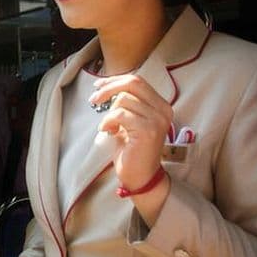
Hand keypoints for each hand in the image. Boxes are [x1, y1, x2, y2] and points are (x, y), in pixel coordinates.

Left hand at [90, 75, 171, 223]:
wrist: (140, 176)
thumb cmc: (132, 150)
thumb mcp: (129, 121)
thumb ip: (126, 104)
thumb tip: (107, 86)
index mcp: (160, 105)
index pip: (137, 81)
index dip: (115, 80)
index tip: (98, 85)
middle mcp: (163, 110)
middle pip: (132, 84)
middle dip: (108, 88)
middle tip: (94, 99)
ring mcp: (157, 119)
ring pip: (123, 100)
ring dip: (108, 113)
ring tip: (108, 127)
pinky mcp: (148, 130)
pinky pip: (120, 114)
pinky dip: (108, 122)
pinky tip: (108, 132)